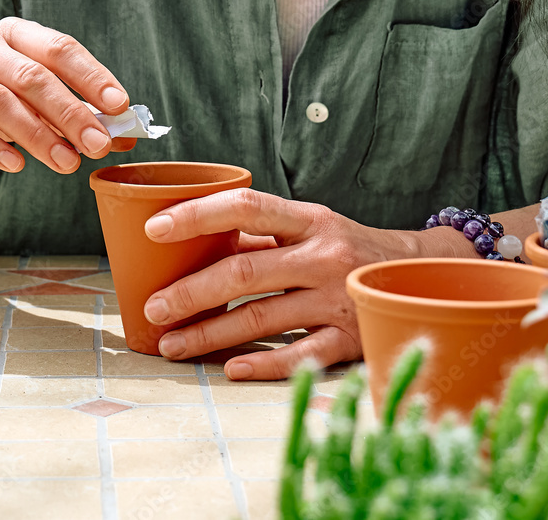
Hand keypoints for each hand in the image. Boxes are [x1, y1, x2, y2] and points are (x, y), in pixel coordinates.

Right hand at [0, 17, 135, 173]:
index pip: (59, 48)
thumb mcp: (32, 98)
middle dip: (70, 112)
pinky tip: (16, 164)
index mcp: (14, 33)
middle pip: (31, 77)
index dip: (92, 76)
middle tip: (98, 145)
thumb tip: (125, 137)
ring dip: (37, 135)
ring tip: (67, 164)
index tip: (120, 106)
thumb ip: (75, 111)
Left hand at [141, 189, 426, 379]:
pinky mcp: (351, 337)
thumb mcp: (310, 228)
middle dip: (190, 292)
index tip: (154, 229)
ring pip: (261, 317)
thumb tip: (188, 238)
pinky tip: (229, 368)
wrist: (424, 276)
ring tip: (171, 345)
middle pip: (243, 271)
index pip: (245, 207)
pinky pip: (300, 354)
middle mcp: (322, 256)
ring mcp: (337, 298)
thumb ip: (258, 234)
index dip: (197, 216)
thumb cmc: (348, 249)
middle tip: (152, 308)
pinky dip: (263, 362)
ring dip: (209, 334)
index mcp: (308, 220)